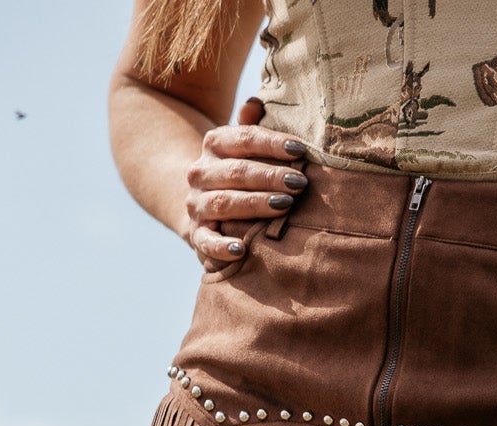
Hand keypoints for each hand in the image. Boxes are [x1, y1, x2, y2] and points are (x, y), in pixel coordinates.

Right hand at [186, 96, 309, 270]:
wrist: (202, 205)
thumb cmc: (239, 172)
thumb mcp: (244, 146)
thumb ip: (251, 125)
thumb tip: (256, 104)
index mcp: (214, 144)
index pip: (243, 138)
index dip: (272, 143)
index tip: (300, 149)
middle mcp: (201, 172)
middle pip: (236, 172)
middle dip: (270, 176)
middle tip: (300, 183)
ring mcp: (196, 204)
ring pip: (224, 203)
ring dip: (256, 204)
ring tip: (284, 206)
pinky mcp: (197, 234)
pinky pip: (207, 242)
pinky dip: (222, 248)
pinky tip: (241, 250)